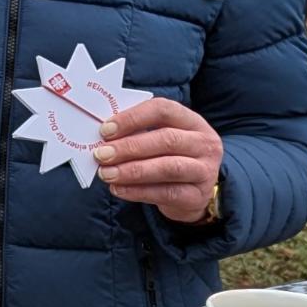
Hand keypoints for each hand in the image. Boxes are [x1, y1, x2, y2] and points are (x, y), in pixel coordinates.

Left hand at [92, 99, 222, 223]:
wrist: (192, 194)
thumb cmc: (168, 159)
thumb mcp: (159, 139)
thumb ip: (137, 133)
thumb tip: (103, 136)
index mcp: (193, 121)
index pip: (164, 110)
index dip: (133, 118)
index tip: (105, 130)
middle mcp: (204, 144)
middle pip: (167, 139)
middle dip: (129, 147)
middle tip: (101, 154)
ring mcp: (204, 171)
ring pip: (168, 168)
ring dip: (132, 170)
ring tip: (106, 173)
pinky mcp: (197, 197)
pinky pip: (166, 193)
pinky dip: (138, 192)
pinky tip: (118, 189)